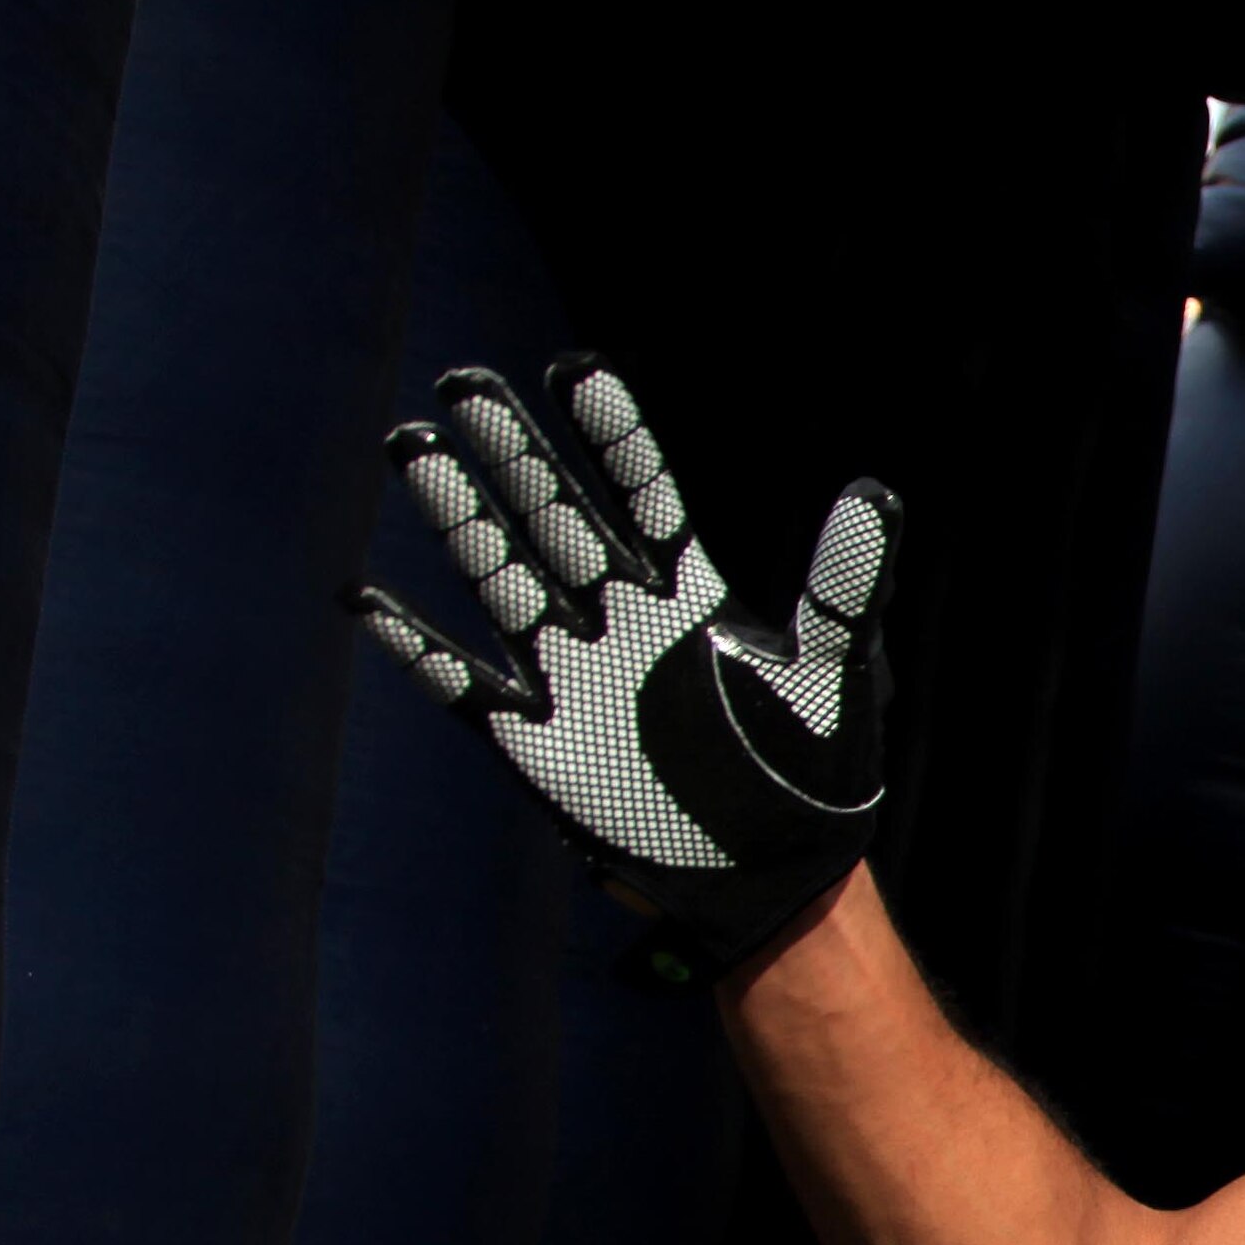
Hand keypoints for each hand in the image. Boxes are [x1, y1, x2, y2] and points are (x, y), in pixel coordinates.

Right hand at [350, 360, 896, 974]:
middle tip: (464, 381)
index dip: (611, 437)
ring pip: (501, 576)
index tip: (575, 370)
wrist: (772, 875)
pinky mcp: (535, 740)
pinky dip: (414, 645)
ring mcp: (572, 675)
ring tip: (413, 447)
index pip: (642, 495)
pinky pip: (462, 682)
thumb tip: (877, 497)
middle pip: (555, 517)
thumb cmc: (816, 775)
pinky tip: (367, 599)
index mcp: (690, 598)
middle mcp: (622, 623)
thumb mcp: (834, 672)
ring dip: (457, 516)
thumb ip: (843, 587)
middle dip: (511, 451)